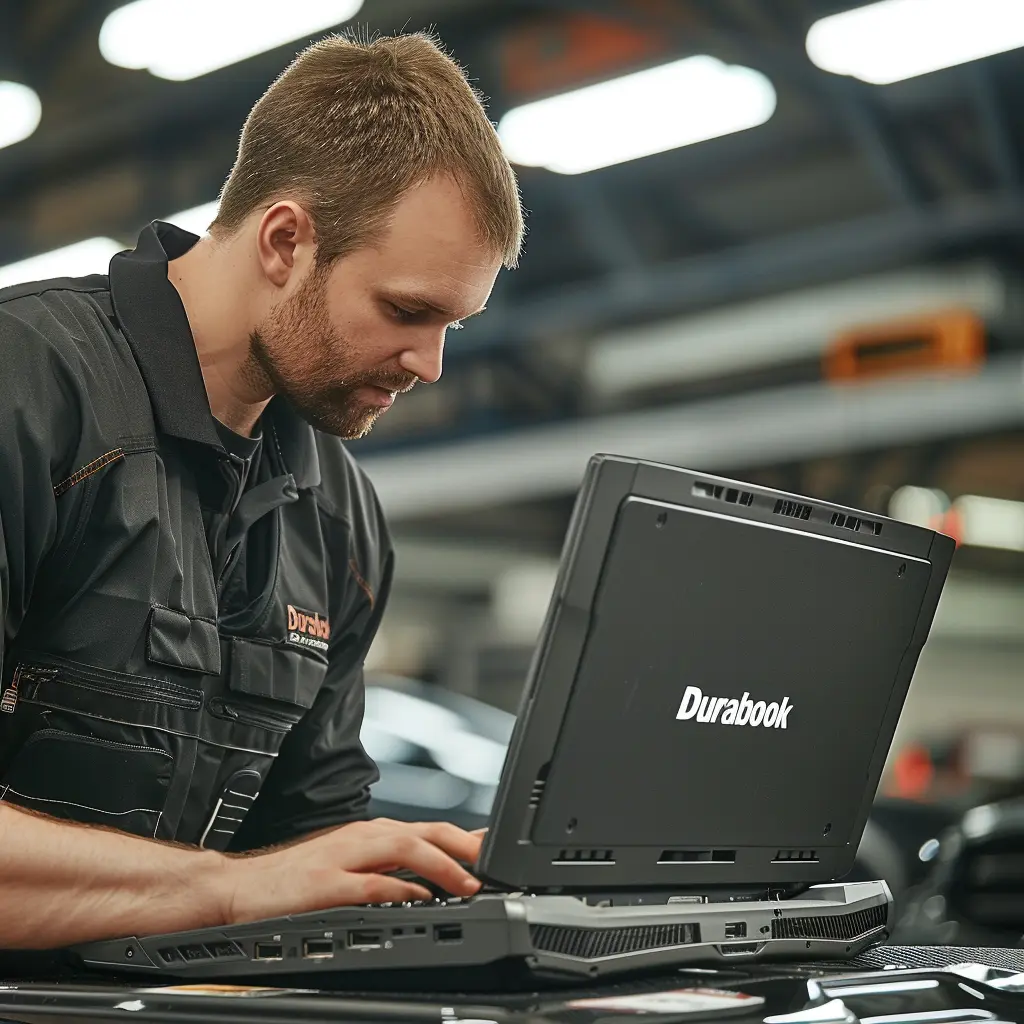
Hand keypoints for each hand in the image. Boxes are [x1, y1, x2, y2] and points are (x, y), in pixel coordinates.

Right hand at [223, 818, 484, 924]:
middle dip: (463, 846)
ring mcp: (343, 858)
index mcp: (370, 835)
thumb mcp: (350, 866)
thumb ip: (389, 869)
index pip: (428, 829)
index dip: (466, 838)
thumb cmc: (295, 879)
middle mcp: (362, 839)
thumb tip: (433, 881)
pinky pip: (369, 884)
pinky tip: (417, 899)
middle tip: (494, 863)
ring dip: (440, 864)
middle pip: (423, 832)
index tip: (497, 850)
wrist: (239, 887)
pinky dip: (398, 890)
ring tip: (468, 883)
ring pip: (403, 849)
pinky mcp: (324, 885)